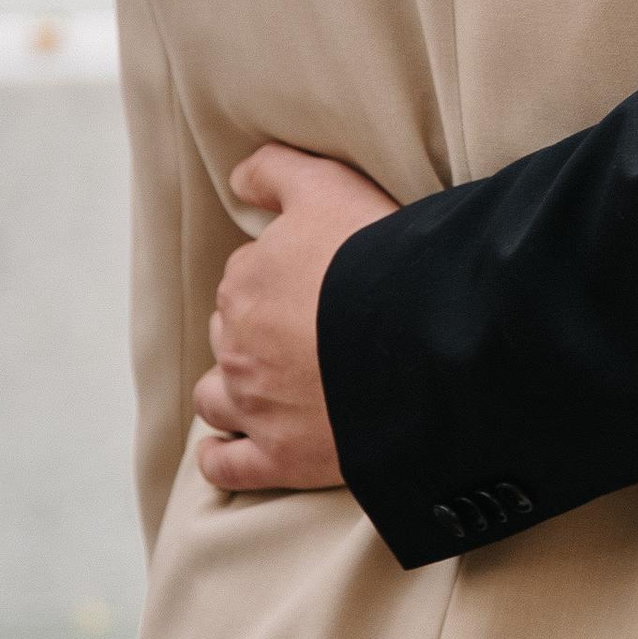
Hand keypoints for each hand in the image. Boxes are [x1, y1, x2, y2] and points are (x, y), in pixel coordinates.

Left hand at [196, 144, 397, 494]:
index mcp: (245, 283)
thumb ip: (276, 172)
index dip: (280, 280)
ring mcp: (256, 406)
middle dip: (256, 335)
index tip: (315, 285)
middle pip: (232, 337)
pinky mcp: (280, 457)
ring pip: (216, 400)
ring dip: (229, 394)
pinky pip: (228, 467)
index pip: (246, 279)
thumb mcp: (328, 186)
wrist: (421, 340)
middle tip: (305, 335)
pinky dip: (222, 459)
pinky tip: (228, 451)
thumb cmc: (378, 258)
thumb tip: (238, 181)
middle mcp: (238, 346)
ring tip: (261, 392)